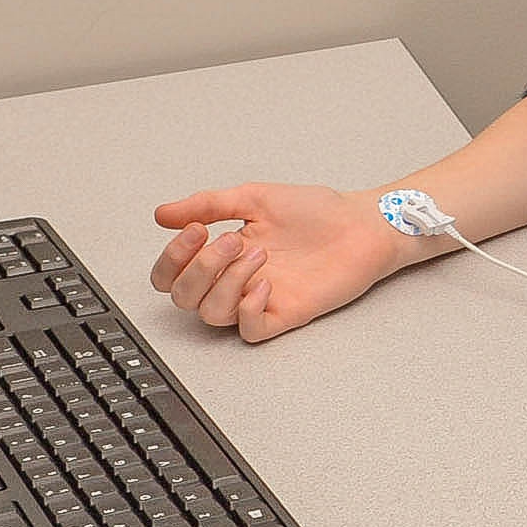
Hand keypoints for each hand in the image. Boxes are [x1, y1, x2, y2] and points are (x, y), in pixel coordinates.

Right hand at [149, 183, 405, 341]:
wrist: (362, 224)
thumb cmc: (318, 211)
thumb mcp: (256, 197)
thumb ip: (209, 204)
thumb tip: (164, 213)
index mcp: (223, 253)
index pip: (172, 273)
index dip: (172, 259)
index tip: (195, 229)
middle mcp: (235, 279)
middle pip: (184, 297)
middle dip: (199, 268)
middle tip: (231, 241)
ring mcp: (259, 299)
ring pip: (212, 314)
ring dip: (227, 281)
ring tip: (258, 254)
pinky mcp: (285, 314)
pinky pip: (250, 330)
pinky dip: (249, 309)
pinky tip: (266, 284)